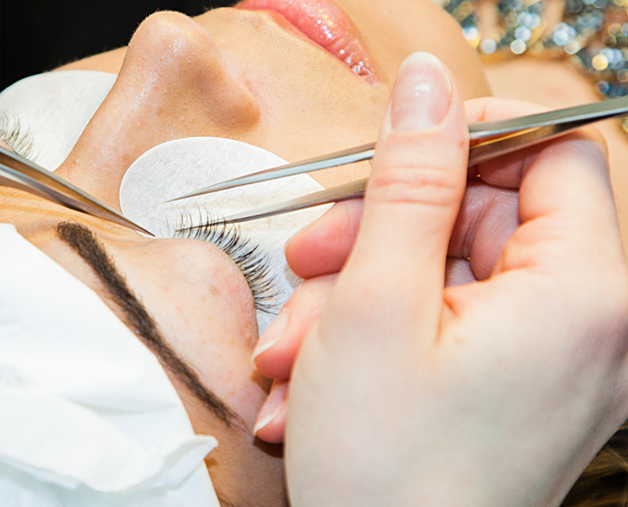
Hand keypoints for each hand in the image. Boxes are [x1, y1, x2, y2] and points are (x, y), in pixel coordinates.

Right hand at [257, 51, 627, 506]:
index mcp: (582, 293)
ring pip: (445, 271)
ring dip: (358, 292)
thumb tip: (426, 85)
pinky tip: (315, 373)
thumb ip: (410, 179)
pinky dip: (376, 331)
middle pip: (481, 216)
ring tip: (295, 346)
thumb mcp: (377, 302)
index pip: (553, 152)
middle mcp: (583, 324)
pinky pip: (442, 319)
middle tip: (309, 261)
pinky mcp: (508, 380)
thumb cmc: (386, 470)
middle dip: (381, 231)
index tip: (398, 147)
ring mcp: (546, 356)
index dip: (474, 133)